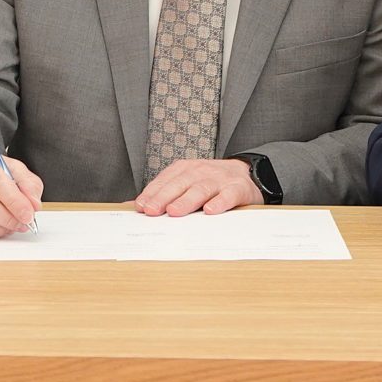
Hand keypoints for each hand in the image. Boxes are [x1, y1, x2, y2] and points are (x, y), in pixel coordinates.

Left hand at [133, 158, 259, 216]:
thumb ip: (164, 193)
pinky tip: (210, 211)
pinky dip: (219, 203)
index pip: (165, 181)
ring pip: (201, 189)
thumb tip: (136, 206)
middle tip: (152, 211)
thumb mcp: (187, 183)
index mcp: (186, 169)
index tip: (140, 207)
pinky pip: (228, 195)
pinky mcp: (237, 189)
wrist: (246, 174)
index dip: (152, 193)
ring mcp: (219, 180)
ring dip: (186, 201)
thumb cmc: (210, 182)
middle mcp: (201, 171)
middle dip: (164, 197)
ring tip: (174, 212)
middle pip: (180, 184)